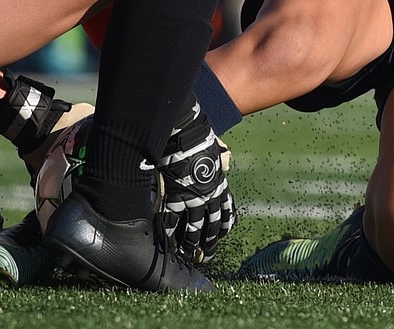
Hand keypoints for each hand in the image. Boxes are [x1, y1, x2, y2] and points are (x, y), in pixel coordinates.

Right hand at [158, 102, 235, 263]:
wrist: (187, 138)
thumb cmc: (201, 142)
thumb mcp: (214, 155)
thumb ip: (215, 165)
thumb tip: (218, 163)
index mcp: (220, 186)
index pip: (226, 211)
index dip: (225, 225)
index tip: (224, 234)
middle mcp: (209, 197)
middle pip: (212, 225)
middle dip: (210, 242)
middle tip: (208, 255)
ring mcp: (192, 199)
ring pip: (193, 228)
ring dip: (191, 243)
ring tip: (190, 255)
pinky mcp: (176, 198)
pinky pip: (172, 220)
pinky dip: (169, 233)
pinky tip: (168, 243)